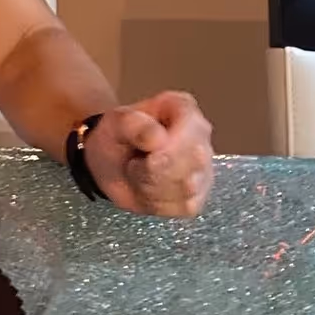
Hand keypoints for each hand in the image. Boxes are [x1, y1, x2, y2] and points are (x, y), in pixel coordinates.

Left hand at [83, 91, 213, 216]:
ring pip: (188, 188)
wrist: (110, 163)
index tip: (145, 155)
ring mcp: (203, 168)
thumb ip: (134, 125)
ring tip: (139, 174)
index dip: (168, 149)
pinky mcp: (198, 196)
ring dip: (152, 187)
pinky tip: (148, 189)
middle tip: (134, 165)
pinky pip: (185, 206)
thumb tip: (158, 138)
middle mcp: (201, 136)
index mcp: (183, 108)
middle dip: (154, 171)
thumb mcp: (115, 123)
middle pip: (192, 163)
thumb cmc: (116, 136)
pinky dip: (158, 203)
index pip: (191, 130)